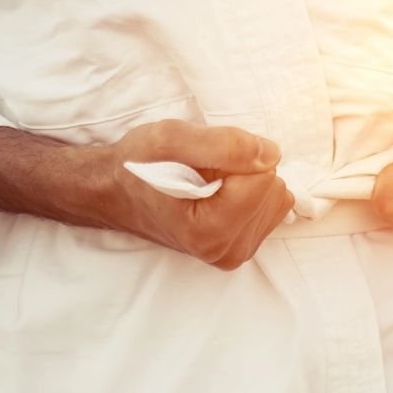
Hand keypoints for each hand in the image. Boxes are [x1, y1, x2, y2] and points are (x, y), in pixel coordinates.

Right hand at [106, 119, 294, 269]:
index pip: (263, 176)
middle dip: (241, 170)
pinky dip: (249, 193)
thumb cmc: (137, 165)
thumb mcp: (170, 138)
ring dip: (245, 182)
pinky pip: (272, 207)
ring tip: (205, 185)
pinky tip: (217, 195)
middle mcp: (226, 251)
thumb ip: (225, 144)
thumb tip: (272, 154)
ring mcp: (236, 253)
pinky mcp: (242, 248)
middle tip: (201, 173)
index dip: (234, 156)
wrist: (116, 193)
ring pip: (276, 198)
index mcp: (209, 230)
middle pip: (272, 188)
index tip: (201, 163)